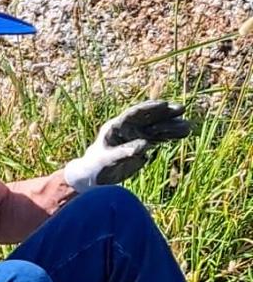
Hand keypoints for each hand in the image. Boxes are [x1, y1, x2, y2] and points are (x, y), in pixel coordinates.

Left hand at [62, 99, 191, 191]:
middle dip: (164, 113)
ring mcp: (135, 136)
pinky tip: (183, 134)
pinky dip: (169, 136)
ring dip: (171, 126)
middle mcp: (126, 129)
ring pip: (156, 127)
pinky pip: (158, 138)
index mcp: (115, 127)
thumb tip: (145, 145)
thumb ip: (123, 153)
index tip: (164, 104)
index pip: (134, 113)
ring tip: (187, 127)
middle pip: (148, 117)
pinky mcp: (141, 145)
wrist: (93, 178)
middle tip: (181, 109)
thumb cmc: (95, 168)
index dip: (149, 108)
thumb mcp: (107, 161)